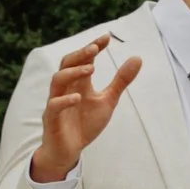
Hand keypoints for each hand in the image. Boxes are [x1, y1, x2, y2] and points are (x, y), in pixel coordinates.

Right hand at [32, 37, 139, 185]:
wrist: (68, 151)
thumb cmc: (85, 124)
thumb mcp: (108, 101)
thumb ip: (120, 81)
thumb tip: (138, 57)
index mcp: (79, 83)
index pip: (82, 59)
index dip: (93, 47)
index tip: (106, 37)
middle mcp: (66, 89)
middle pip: (66, 64)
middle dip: (80, 54)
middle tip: (95, 47)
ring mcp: (56, 103)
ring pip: (57, 80)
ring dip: (73, 72)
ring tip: (91, 68)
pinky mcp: (52, 119)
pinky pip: (54, 106)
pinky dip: (65, 100)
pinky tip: (78, 98)